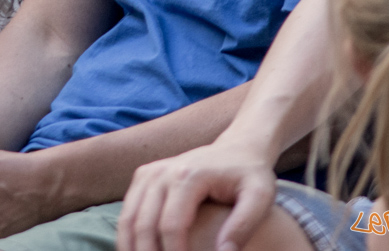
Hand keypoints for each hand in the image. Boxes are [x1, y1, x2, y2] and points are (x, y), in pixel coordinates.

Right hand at [118, 145, 278, 250]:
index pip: (172, 226)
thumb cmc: (251, 175)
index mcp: (188, 176)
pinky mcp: (143, 176)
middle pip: (144, 224)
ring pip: (128, 219)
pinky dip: (129, 237)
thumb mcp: (260, 198)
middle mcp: (162, 172)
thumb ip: (243, 226)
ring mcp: (149, 172)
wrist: (236, 147)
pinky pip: (128, 211)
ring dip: (131, 248)